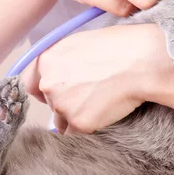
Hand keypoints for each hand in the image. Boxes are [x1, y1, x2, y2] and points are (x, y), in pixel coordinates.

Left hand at [21, 24, 170, 133]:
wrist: (143, 62)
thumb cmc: (121, 46)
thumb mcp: (83, 41)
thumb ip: (64, 59)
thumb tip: (61, 73)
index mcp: (47, 60)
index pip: (29, 82)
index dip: (45, 88)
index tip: (57, 92)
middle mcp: (49, 84)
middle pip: (49, 103)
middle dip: (66, 102)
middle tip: (91, 95)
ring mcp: (63, 105)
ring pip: (62, 120)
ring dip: (77, 116)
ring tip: (102, 102)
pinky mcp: (80, 123)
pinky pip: (77, 133)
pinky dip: (89, 126)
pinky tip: (105, 112)